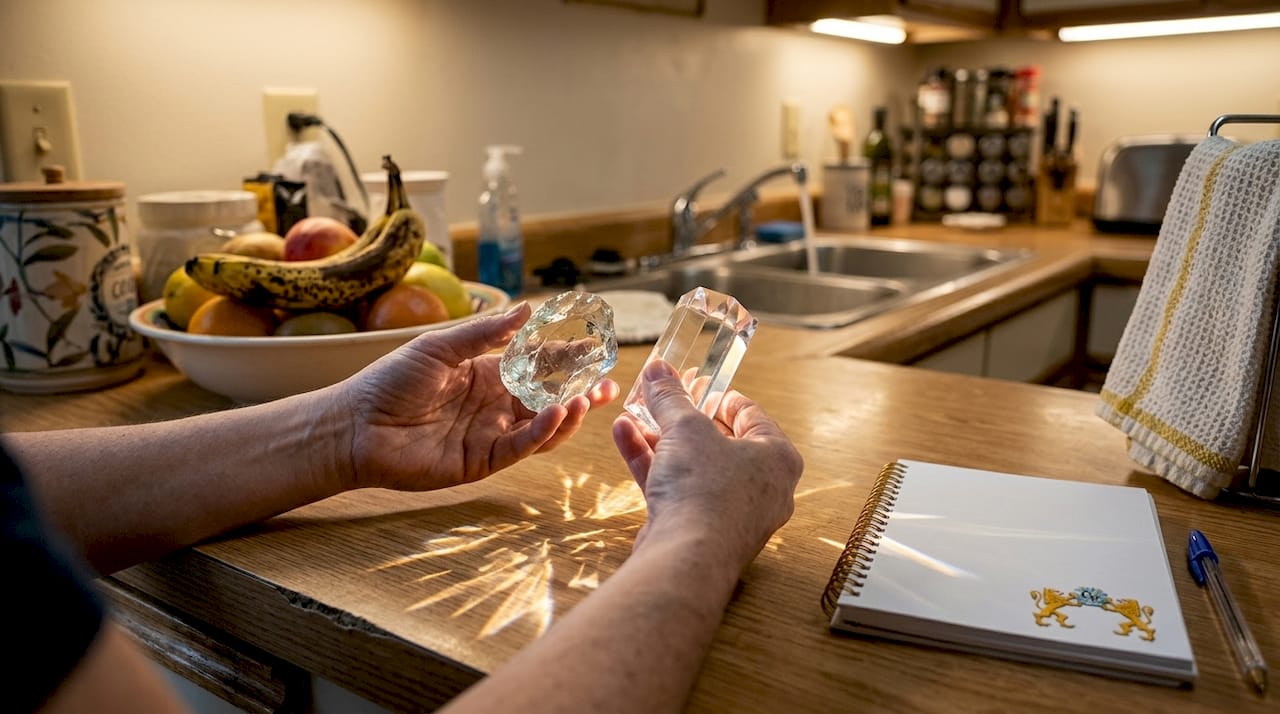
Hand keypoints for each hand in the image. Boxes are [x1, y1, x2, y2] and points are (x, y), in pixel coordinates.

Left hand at [335, 302, 617, 491]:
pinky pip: (521, 446)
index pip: (537, 364)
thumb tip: (529, 309)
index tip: (597, 348)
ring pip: (542, 426)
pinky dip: (543, 431)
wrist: (356, 427)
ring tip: (587, 398)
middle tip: (608, 384)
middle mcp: (495, 405)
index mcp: (487, 373)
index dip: (567, 358)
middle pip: (548, 397)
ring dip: (568, 413)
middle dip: (580, 390)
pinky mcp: (483, 461)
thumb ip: (485, 333)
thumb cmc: (390, 382)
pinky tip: (557, 414)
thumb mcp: (439, 347)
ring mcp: (491, 434)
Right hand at [611, 360, 802, 572]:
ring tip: (632, 413)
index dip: (718, 394)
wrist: (686, 557)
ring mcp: (730, 512)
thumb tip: (658, 369)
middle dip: (681, 418)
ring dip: (660, 438)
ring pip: (693, 466)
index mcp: (777, 457)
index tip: (694, 382)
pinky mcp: (699, 530)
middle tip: (661, 397)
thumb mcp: (685, 428)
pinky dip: (653, 463)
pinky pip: (677, 488)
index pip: (750, 415)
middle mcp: (761, 487)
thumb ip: (670, 397)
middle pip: (718, 441)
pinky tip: (624, 435)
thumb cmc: (704, 488)